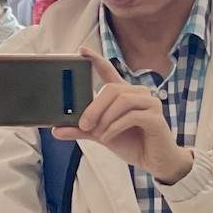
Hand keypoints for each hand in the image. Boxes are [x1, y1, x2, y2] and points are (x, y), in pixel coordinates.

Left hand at [51, 48, 191, 182]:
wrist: (155, 161)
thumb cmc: (132, 143)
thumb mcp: (101, 134)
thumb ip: (81, 130)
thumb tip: (56, 130)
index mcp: (124, 94)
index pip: (109, 71)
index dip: (96, 60)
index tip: (81, 50)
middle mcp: (139, 94)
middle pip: (112, 90)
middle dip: (94, 107)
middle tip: (83, 124)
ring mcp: (150, 104)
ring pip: (122, 101)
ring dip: (105, 118)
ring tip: (99, 134)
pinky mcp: (156, 118)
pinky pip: (132, 116)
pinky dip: (116, 127)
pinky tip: (109, 137)